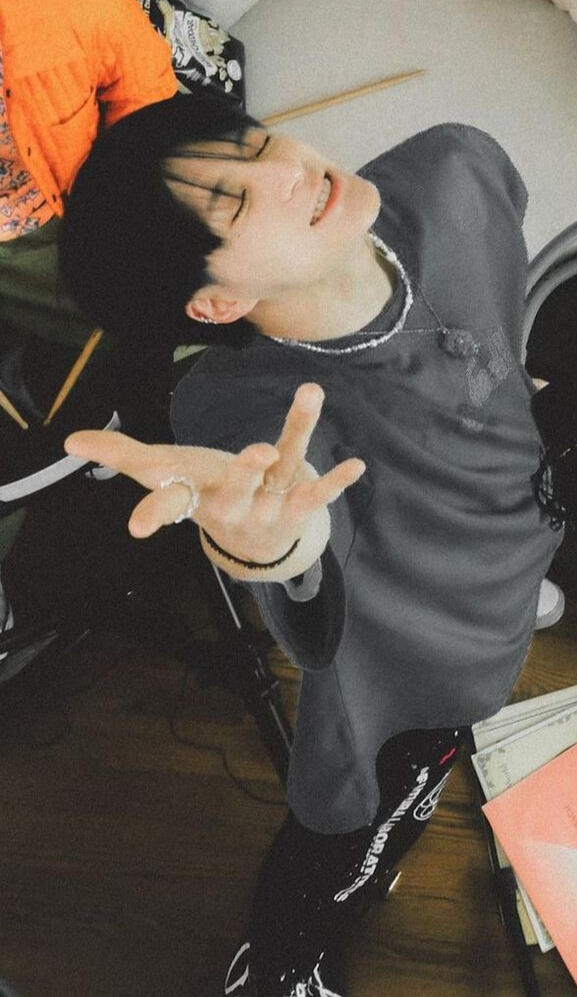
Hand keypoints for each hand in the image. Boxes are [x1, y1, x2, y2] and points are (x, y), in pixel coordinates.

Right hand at [64, 383, 364, 564]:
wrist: (252, 544)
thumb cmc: (202, 496)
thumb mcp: (164, 476)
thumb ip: (121, 455)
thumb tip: (70, 440)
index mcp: (195, 500)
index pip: (170, 506)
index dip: (155, 514)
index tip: (139, 529)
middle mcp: (231, 507)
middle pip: (234, 493)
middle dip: (243, 474)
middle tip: (256, 452)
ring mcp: (268, 507)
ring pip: (282, 474)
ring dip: (296, 436)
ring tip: (309, 394)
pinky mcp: (296, 501)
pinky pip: (314, 488)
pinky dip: (334, 479)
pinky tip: (356, 464)